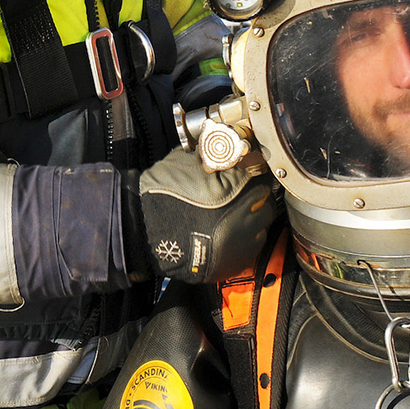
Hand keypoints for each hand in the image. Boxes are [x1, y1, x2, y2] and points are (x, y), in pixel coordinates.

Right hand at [130, 148, 279, 283]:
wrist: (142, 234)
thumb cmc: (160, 198)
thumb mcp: (183, 162)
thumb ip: (209, 154)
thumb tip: (221, 146)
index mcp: (237, 188)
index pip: (261, 174)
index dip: (252, 171)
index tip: (246, 172)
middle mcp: (246, 216)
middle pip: (266, 201)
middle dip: (256, 195)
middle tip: (241, 192)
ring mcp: (243, 242)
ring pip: (262, 226)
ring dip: (252, 218)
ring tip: (231, 214)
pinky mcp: (236, 262)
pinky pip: (250, 247)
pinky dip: (243, 239)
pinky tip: (226, 233)